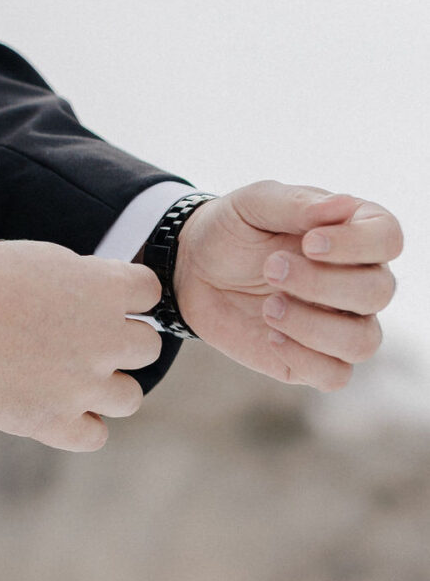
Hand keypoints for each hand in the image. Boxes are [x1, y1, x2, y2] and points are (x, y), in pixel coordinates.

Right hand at [0, 241, 163, 452]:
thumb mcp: (43, 258)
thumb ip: (86, 280)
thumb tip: (104, 297)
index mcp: (105, 290)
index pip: (149, 292)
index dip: (127, 294)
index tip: (102, 297)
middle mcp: (105, 340)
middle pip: (146, 347)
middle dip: (119, 341)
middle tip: (82, 337)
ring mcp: (83, 386)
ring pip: (129, 398)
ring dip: (106, 386)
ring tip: (71, 376)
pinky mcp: (54, 422)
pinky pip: (95, 436)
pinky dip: (82, 425)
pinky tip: (59, 408)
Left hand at [173, 183, 401, 389]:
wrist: (193, 270)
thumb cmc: (232, 230)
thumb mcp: (254, 205)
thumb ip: (298, 205)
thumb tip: (344, 205)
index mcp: (352, 233)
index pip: (388, 238)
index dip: (356, 244)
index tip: (309, 243)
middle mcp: (358, 280)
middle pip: (378, 292)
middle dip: (322, 284)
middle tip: (271, 269)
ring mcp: (341, 323)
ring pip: (364, 342)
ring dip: (313, 326)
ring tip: (269, 307)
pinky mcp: (316, 360)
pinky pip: (336, 376)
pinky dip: (304, 359)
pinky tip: (271, 335)